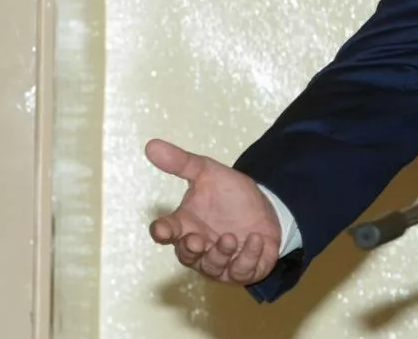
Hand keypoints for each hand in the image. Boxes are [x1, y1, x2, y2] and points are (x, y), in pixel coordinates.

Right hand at [146, 138, 281, 284]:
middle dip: (191, 250)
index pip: (165, 232)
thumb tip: (151, 145)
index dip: (162, 232)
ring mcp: (220, 262)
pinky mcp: (243, 269)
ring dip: (220, 255)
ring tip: (230, 238)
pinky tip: (256, 239)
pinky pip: (242, 272)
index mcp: (184, 225)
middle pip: (186, 256)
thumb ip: (182, 163)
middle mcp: (199, 247)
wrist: (265, 206)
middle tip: (198, 240)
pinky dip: (248, 258)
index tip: (163, 228)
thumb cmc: (230, 194)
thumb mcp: (208, 172)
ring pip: (212, 267)